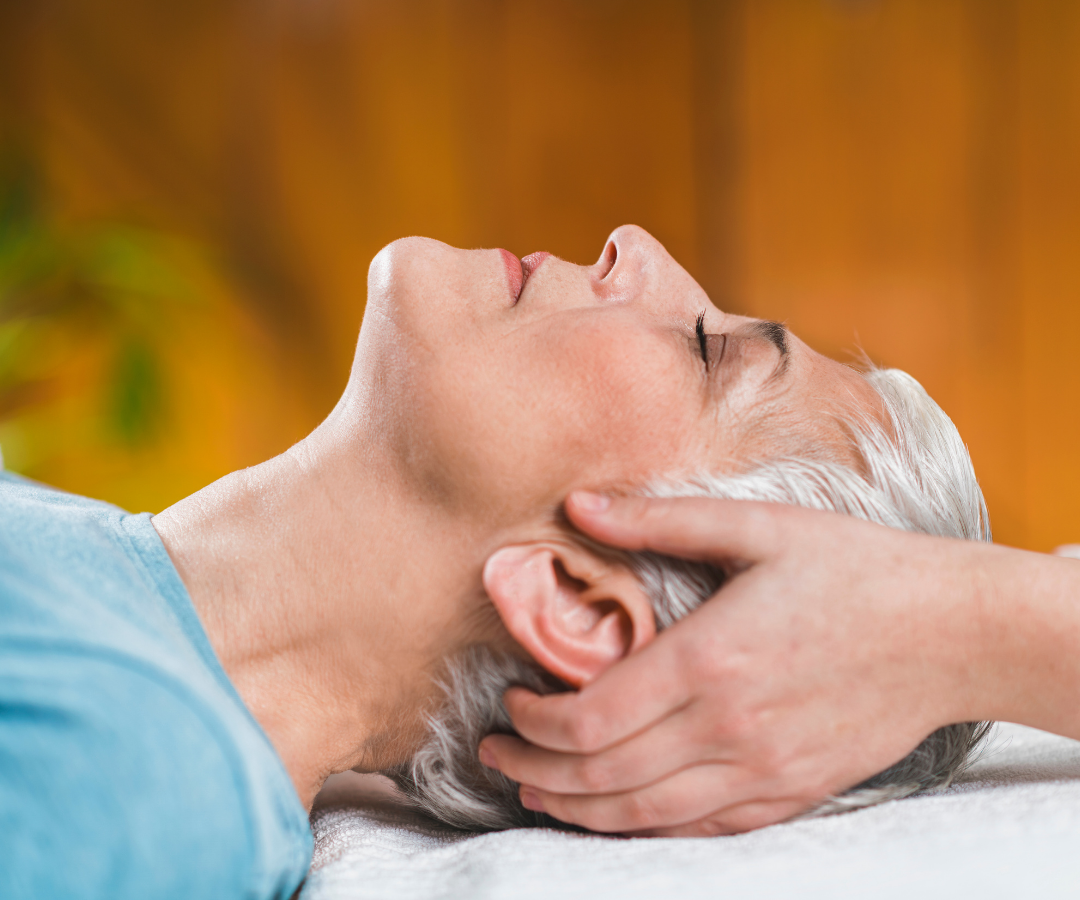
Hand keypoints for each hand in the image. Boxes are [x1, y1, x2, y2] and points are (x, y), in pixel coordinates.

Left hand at [479, 493, 1006, 835]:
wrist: (949, 633)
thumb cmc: (852, 571)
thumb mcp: (756, 528)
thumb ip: (659, 518)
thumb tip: (579, 505)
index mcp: (710, 660)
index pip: (591, 718)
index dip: (534, 724)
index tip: (509, 707)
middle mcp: (728, 728)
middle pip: (603, 776)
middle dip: (535, 774)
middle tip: (495, 757)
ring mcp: (761, 770)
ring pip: (644, 815)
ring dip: (576, 811)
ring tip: (534, 794)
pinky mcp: (789, 793)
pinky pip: (700, 830)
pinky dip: (643, 828)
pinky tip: (615, 813)